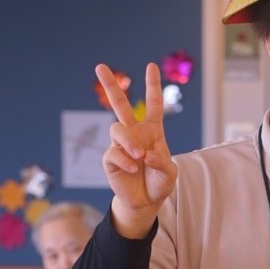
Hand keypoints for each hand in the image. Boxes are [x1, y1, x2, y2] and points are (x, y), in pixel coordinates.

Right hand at [97, 61, 177, 234]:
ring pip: (117, 129)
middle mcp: (134, 134)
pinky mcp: (110, 159)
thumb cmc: (159, 183)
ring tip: (139, 155)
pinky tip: (132, 170)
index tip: (150, 66)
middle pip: (120, 105)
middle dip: (110, 85)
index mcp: (152, 131)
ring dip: (129, 142)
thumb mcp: (170, 173)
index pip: (153, 105)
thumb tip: (145, 153)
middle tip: (100, 66)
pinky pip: (114, 153)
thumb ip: (162, 162)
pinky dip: (125, 161)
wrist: (146, 202)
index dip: (152, 86)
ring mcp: (120, 145)